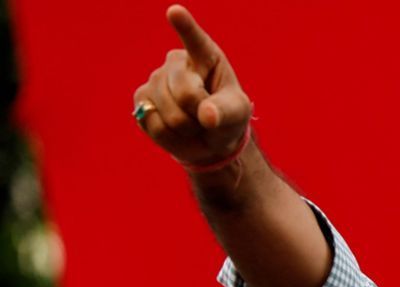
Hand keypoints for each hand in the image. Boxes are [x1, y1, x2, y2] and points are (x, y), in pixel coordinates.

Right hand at [133, 5, 250, 165]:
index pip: (195, 40)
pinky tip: (177, 130)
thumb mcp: (237, 113)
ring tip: (194, 124)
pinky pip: (154, 124)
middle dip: (199, 115)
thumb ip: (225, 112)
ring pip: (168, 113)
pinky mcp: (141, 100)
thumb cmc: (227, 118)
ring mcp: (154, 79)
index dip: (185, 26)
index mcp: (205, 56)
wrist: (209, 140)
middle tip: (207, 117)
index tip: (175, 12)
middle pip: (185, 93)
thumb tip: (206, 116)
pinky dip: (171, 137)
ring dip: (186, 129)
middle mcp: (176, 62)